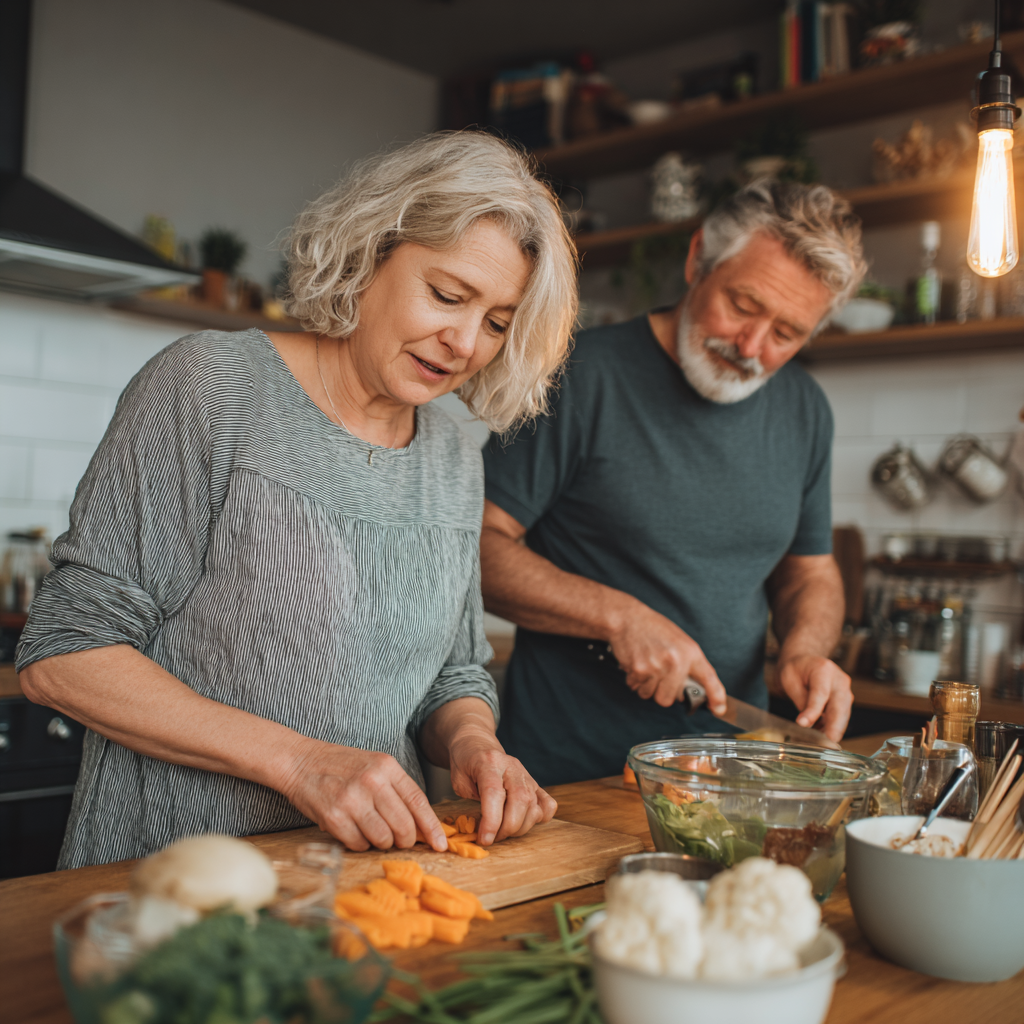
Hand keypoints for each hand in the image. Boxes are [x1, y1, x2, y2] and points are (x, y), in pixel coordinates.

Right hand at [281, 740, 448, 852]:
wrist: (299, 761)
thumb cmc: (340, 766)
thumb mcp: (374, 765)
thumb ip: (396, 789)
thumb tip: (419, 823)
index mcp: (387, 767)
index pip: (418, 801)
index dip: (432, 826)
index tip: (440, 843)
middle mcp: (372, 782)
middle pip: (404, 825)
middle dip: (406, 840)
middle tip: (399, 840)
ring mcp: (353, 799)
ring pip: (383, 838)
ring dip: (381, 842)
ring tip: (371, 830)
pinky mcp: (334, 816)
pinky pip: (359, 844)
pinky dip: (360, 844)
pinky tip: (353, 831)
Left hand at [447, 726, 556, 844]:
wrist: (477, 744)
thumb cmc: (465, 764)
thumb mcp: (458, 780)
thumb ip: (469, 802)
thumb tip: (482, 829)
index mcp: (489, 763)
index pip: (494, 793)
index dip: (491, 821)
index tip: (484, 840)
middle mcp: (512, 767)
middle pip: (520, 801)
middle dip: (507, 828)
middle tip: (493, 837)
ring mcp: (527, 775)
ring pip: (535, 807)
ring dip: (520, 828)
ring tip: (503, 831)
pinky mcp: (536, 784)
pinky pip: (548, 805)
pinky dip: (539, 819)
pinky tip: (522, 821)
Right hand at [607, 600, 726, 712]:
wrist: (627, 619)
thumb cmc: (653, 628)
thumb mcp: (679, 641)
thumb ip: (688, 664)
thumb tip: (690, 690)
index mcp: (690, 652)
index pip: (708, 678)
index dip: (716, 696)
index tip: (719, 709)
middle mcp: (676, 661)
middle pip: (671, 698)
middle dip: (663, 691)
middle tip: (659, 676)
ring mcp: (657, 667)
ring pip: (652, 696)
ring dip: (647, 687)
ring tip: (646, 667)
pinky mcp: (639, 670)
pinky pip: (637, 688)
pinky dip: (635, 681)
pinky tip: (636, 665)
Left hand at [774, 654, 852, 741]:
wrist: (805, 660)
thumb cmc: (796, 668)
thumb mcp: (789, 678)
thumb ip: (799, 698)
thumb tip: (807, 721)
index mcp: (824, 669)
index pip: (820, 693)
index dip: (813, 711)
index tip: (803, 724)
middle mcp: (839, 680)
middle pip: (839, 706)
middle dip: (834, 726)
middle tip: (826, 742)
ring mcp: (845, 690)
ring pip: (844, 713)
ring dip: (835, 730)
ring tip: (823, 744)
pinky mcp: (845, 700)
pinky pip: (842, 716)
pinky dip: (834, 727)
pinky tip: (824, 737)